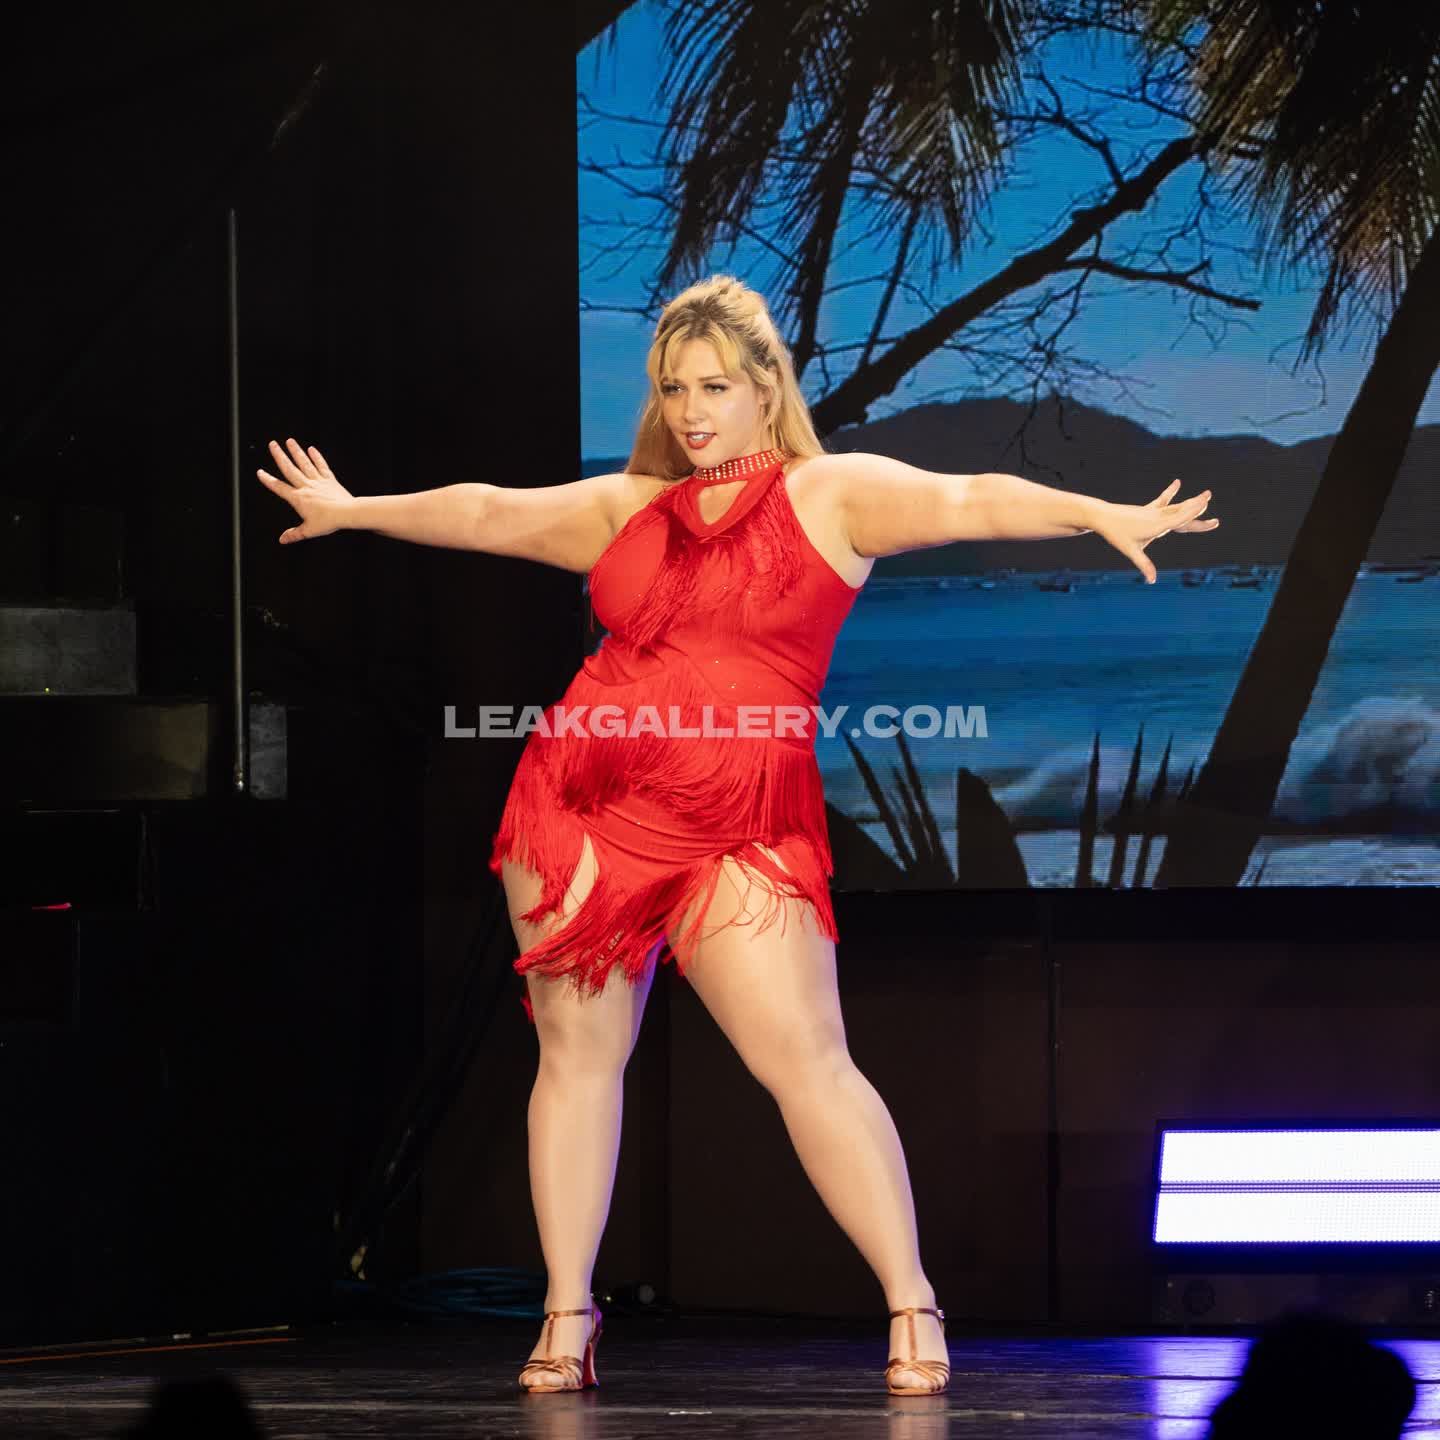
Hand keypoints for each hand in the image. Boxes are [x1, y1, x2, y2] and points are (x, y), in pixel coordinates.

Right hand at [256, 437, 354, 543]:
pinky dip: (317, 457)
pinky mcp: (330, 480)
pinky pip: (322, 466)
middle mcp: (306, 486)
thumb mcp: (309, 530)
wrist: (348, 513)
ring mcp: (318, 481)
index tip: (260, 472)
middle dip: (279, 456)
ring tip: (289, 441)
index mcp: (299, 498)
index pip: (279, 488)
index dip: (268, 480)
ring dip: (296, 451)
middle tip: (272, 444)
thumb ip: (295, 534)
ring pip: (304, 463)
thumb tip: (283, 539)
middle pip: (290, 469)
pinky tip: (312, 449)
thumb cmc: (329, 521)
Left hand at [1091, 480, 1218, 583]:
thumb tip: (1151, 581)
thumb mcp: (1131, 550)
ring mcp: (1154, 512)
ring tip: (1206, 497)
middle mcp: (1159, 516)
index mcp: (1157, 525)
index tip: (1209, 512)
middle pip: (1183, 515)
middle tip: (1217, 521)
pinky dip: (1171, 493)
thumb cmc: (1116, 534)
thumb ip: (1144, 565)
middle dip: (1199, 516)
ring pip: (1177, 507)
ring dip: (1191, 503)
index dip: (1194, 515)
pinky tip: (1177, 483)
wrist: (1102, 516)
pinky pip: (1163, 501)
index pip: (1180, 520)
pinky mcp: (1148, 509)